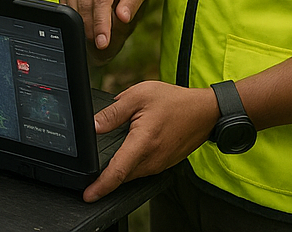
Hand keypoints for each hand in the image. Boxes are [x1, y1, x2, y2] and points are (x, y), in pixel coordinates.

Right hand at [58, 0, 148, 62]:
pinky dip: (76, 20)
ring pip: (73, 7)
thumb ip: (132, 2)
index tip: (103, 42)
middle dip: (92, 29)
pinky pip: (66, 7)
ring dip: (84, 25)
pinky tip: (88, 24)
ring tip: (97, 36)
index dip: (101, 22)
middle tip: (101, 45)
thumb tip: (123, 17)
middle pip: (85, 4)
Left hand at [82, 81, 218, 201]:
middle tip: (89, 176)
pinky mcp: (164, 164)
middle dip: (106, 179)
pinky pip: (143, 170)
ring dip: (119, 172)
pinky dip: (131, 167)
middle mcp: (153, 159)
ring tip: (104, 166)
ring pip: (133, 174)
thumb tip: (93, 125)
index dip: (101, 186)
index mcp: (143, 142)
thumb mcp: (137, 96)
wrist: (204, 111)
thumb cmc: (172, 101)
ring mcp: (160, 164)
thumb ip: (113, 113)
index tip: (88, 195)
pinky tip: (126, 155)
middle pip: (123, 176)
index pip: (118, 171)